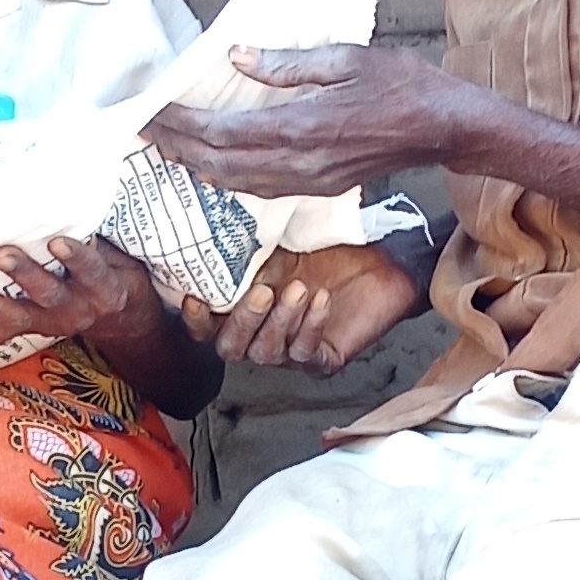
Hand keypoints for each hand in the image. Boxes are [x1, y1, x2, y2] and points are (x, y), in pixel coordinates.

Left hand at [0, 234, 167, 361]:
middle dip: (24, 273)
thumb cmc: (118, 275)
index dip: (76, 257)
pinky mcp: (32, 330)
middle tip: (1, 253)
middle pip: (49, 292)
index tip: (58, 241)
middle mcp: (77, 310)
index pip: (91, 271)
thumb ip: (98, 237)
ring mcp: (51, 324)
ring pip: (18, 317)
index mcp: (104, 289)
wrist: (123, 320)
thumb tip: (72, 197)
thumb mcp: (122, 257)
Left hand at [147, 44, 490, 198]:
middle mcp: (299, 164)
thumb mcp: (345, 59)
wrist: (443, 127)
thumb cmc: (401, 84)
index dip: (180, 124)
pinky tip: (212, 162)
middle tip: (145, 128)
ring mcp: (308, 181)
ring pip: (235, 182)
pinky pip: (259, 188)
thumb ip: (285, 63)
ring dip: (197, 164)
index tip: (151, 109)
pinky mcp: (318, 187)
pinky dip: (226, 176)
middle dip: (177, 146)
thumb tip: (236, 56)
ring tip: (168, 144)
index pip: (221, 132)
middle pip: (218, 163)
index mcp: (301, 128)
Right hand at [182, 242, 426, 375]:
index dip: (197, 320)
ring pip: (266, 352)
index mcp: (244, 307)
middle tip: (262, 293)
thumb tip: (218, 219)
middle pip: (231, 348)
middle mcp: (262, 333)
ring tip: (299, 289)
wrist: (384, 261)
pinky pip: (305, 353)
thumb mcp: (284, 241)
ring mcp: (290, 350)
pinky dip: (310, 326)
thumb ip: (249, 244)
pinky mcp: (321, 360)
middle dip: (243, 321)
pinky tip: (321, 301)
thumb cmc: (332, 250)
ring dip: (280, 321)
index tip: (195, 299)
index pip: (207, 327)